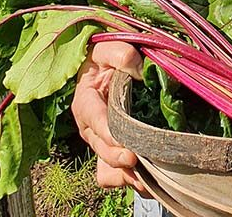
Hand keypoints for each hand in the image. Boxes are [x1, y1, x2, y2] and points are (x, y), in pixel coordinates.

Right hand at [72, 41, 147, 193]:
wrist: (113, 70)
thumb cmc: (109, 59)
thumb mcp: (108, 49)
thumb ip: (119, 53)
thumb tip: (137, 66)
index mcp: (85, 102)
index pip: (92, 119)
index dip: (107, 132)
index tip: (123, 143)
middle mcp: (91, 127)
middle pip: (101, 148)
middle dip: (117, 157)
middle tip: (136, 160)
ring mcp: (102, 143)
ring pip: (106, 168)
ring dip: (123, 176)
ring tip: (143, 179)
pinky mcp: (113, 153)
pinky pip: (112, 176)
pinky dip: (126, 181)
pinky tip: (145, 182)